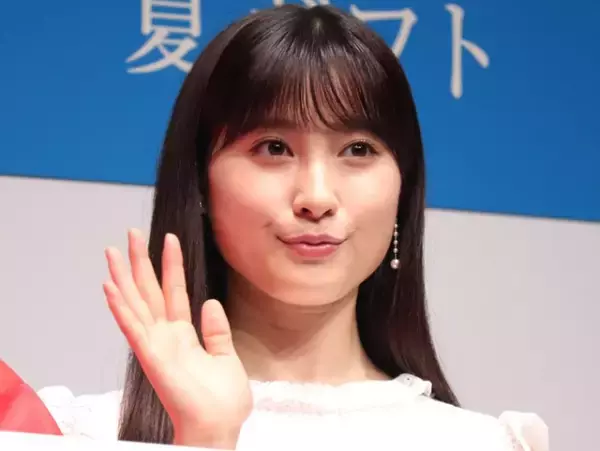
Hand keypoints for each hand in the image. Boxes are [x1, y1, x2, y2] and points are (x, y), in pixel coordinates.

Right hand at [103, 229, 251, 448]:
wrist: (219, 426)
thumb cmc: (222, 400)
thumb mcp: (226, 357)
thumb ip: (216, 331)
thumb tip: (211, 302)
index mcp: (184, 335)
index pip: (174, 291)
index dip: (171, 265)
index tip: (168, 239)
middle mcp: (165, 336)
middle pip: (149, 291)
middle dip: (140, 261)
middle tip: (131, 233)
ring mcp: (155, 345)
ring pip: (135, 303)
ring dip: (122, 278)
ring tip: (112, 251)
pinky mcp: (151, 356)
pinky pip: (132, 327)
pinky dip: (120, 307)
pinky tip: (109, 286)